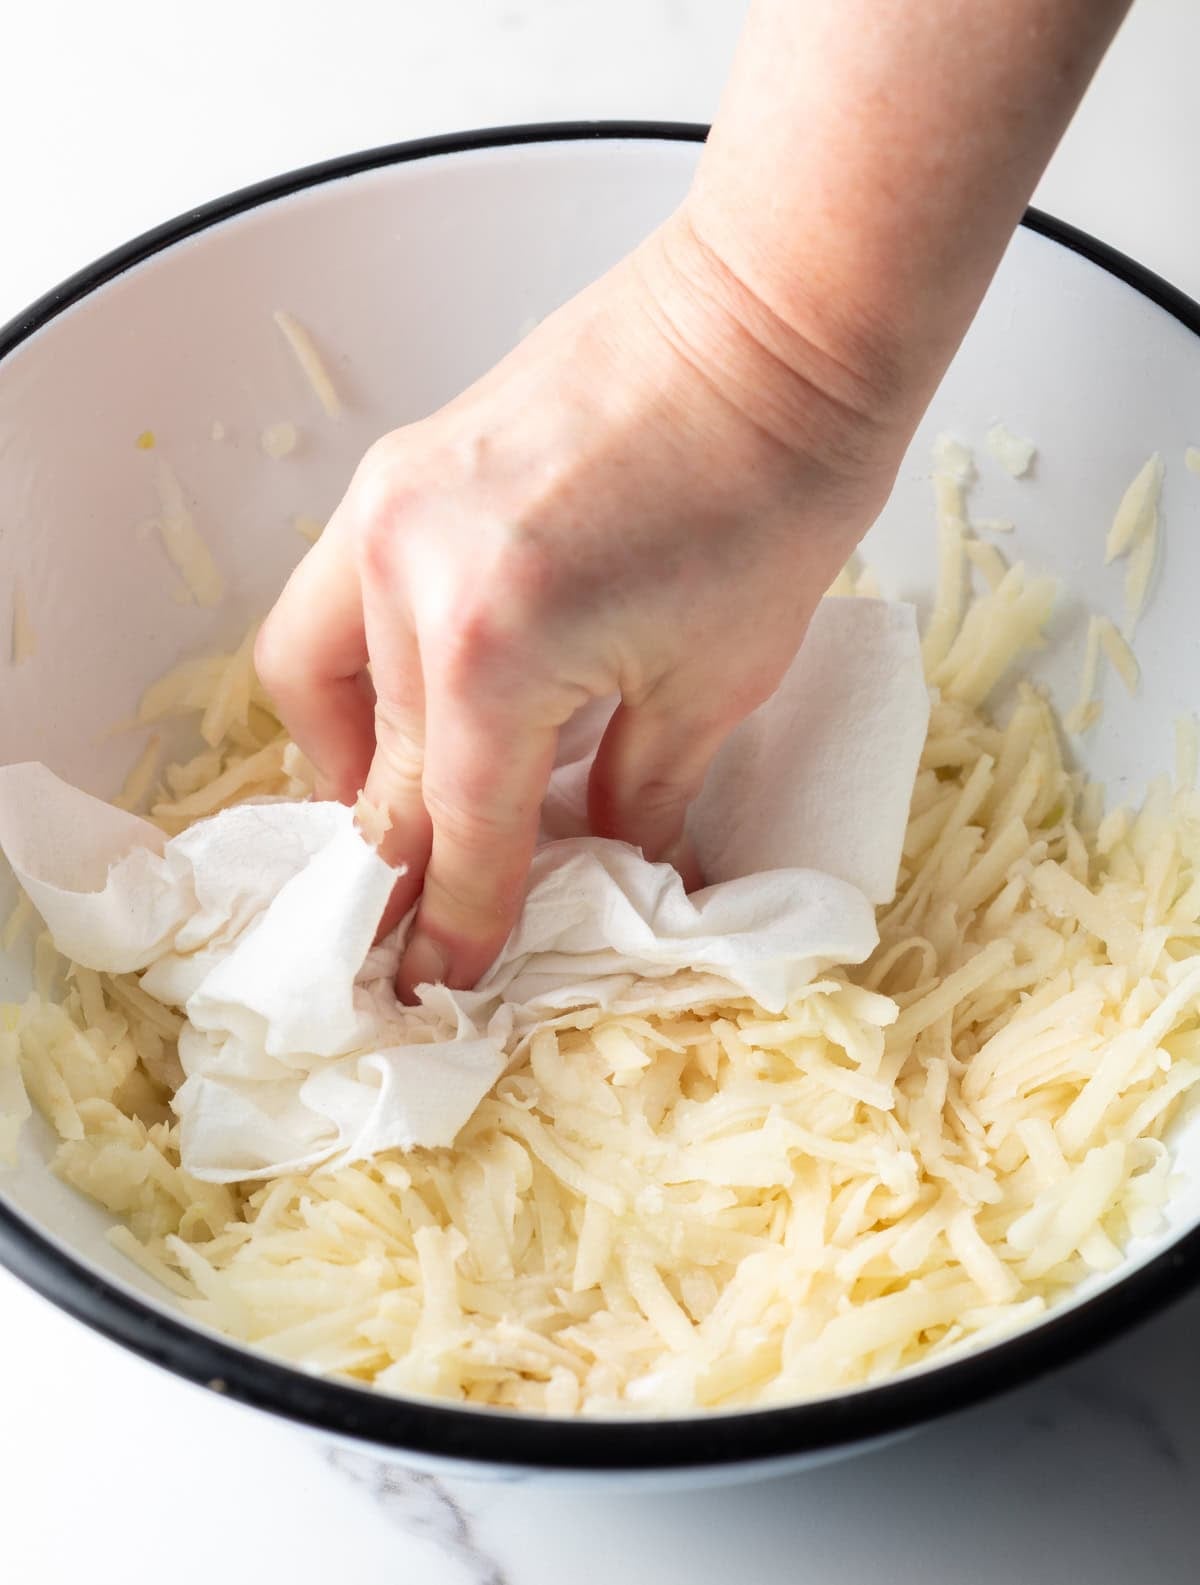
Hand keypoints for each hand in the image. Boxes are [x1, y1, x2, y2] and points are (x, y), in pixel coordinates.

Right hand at [255, 210, 911, 998]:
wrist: (775, 321)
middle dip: (402, 856)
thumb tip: (595, 861)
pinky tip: (433, 692)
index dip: (456, 922)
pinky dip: (366, 667)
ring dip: (355, 759)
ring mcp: (387, 510)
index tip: (440, 980)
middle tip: (436, 904)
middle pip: (373, 770)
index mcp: (493, 654)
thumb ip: (630, 796)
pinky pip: (338, 600)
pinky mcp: (398, 469)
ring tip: (423, 796)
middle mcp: (406, 580)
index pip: (453, 829)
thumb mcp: (713, 686)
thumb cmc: (776, 496)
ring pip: (315, 681)